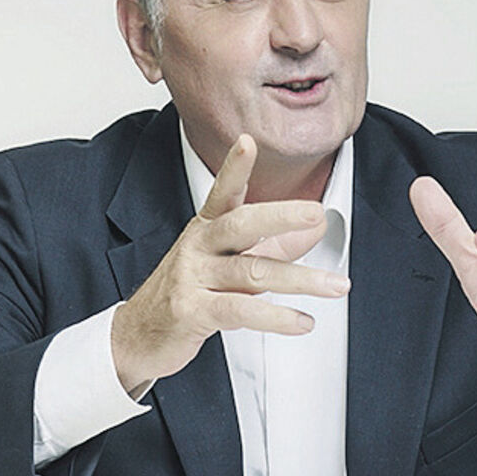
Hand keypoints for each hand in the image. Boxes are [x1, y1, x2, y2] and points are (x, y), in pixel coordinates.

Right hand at [111, 134, 350, 394]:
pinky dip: (277, 317)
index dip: (235, 167)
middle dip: (281, 216)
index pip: (223, 192)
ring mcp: (192, 278)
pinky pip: (241, 312)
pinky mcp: (191, 312)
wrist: (139, 334)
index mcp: (207, 228)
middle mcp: (198, 247)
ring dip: (301, 280)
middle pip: (241, 224)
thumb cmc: (190, 291)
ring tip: (337, 285)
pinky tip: (302, 321)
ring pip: (253, 273)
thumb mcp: (231, 262)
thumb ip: (275, 245)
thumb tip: (318, 227)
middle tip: (316, 213)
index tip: (247, 141)